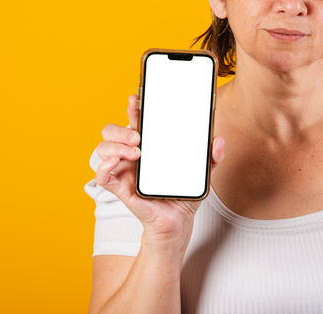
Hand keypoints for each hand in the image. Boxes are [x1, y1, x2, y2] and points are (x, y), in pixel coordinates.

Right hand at [94, 95, 224, 248]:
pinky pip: (102, 176)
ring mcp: (124, 171)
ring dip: (115, 146)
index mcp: (148, 147)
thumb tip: (220, 141)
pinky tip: (114, 163)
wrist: (178, 223)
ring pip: (103, 149)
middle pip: (111, 132)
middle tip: (138, 136)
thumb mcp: (202, 174)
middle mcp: (132, 156)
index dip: (133, 108)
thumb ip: (212, 158)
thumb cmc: (183, 195)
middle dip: (120, 128)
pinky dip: (103, 167)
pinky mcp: (121, 189)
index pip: (135, 121)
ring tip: (135, 151)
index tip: (136, 99)